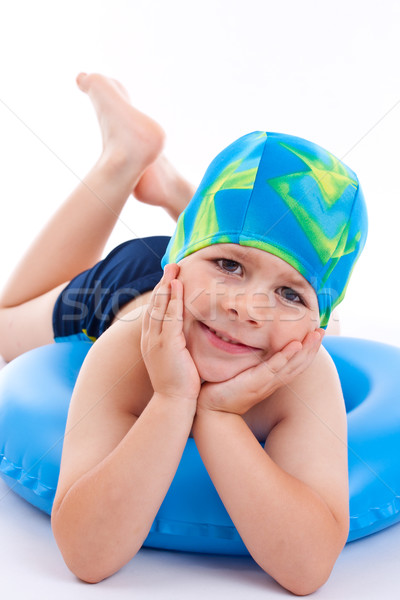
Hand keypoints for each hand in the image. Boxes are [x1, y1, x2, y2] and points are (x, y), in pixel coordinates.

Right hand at [141, 263, 200, 402]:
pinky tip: (178, 287)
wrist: (174, 403)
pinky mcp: (167, 344)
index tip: (169, 280)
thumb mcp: (174, 361)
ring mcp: (157, 340)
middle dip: (162, 284)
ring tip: (173, 270)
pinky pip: (170, 316)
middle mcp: (150, 338)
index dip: (161, 294)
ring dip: (167, 286)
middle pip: (155, 305)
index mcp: (150, 342)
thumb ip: (177, 346)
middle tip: (171, 267)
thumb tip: (184, 338)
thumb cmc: (177, 385)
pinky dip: (174, 300)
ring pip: (160, 307)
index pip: (155, 312)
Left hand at [197, 329, 324, 414]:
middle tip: (322, 331)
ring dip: (305, 350)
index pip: (296, 365)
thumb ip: (252, 363)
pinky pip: (273, 368)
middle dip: (312, 348)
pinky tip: (295, 345)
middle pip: (299, 365)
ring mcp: (265, 383)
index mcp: (272, 380)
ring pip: (291, 365)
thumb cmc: (225, 390)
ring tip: (315, 335)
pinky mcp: (254, 383)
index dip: (308, 351)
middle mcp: (273, 382)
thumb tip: (252, 344)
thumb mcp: (243, 375)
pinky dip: (285, 357)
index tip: (317, 335)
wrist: (211, 409)